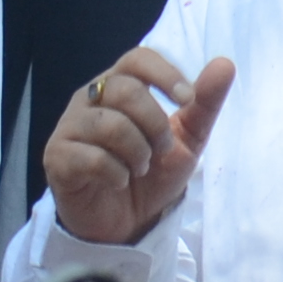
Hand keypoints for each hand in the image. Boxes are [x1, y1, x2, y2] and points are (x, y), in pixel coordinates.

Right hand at [41, 49, 233, 246]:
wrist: (127, 223)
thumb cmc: (153, 174)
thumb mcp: (187, 139)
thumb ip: (204, 103)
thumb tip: (225, 63)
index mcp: (118, 86)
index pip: (137, 58)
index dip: (164, 75)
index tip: (186, 100)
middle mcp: (89, 100)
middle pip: (124, 90)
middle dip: (154, 124)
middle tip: (160, 150)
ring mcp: (69, 128)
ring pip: (108, 124)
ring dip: (137, 153)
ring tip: (139, 169)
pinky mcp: (57, 158)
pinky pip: (91, 158)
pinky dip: (116, 174)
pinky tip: (118, 181)